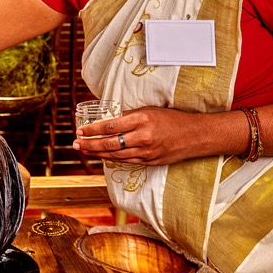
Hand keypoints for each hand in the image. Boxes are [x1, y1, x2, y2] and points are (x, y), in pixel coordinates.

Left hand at [73, 107, 200, 165]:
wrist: (196, 135)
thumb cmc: (172, 119)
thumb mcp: (150, 110)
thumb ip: (129, 115)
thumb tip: (109, 118)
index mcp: (141, 120)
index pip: (110, 126)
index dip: (92, 129)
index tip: (80, 129)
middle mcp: (143, 137)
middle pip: (109, 143)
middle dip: (89, 144)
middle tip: (76, 143)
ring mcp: (147, 152)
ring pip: (115, 155)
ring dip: (97, 153)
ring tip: (84, 150)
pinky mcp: (150, 161)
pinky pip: (126, 161)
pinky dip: (112, 159)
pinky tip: (102, 156)